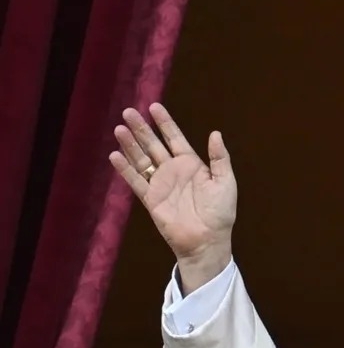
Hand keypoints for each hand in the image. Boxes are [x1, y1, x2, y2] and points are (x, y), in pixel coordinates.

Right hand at [110, 103, 236, 290]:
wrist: (207, 240)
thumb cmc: (220, 213)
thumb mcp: (225, 182)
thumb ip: (220, 158)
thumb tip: (215, 133)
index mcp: (192, 165)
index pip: (175, 138)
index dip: (165, 123)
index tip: (154, 107)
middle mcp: (173, 171)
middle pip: (153, 145)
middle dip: (141, 128)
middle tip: (128, 111)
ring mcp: (161, 184)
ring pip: (142, 159)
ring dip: (130, 144)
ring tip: (119, 128)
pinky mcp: (151, 199)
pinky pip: (136, 181)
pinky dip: (125, 169)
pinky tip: (115, 155)